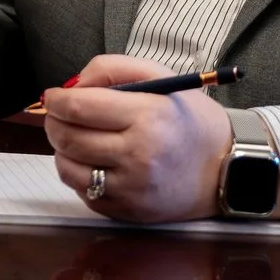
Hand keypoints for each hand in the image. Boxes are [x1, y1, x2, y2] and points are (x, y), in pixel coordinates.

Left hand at [36, 53, 230, 223]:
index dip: (56, 99)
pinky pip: (82, 191)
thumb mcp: (160, 77)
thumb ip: (112, 68)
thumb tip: (72, 85)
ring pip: (67, 166)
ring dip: (61, 147)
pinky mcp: (127, 211)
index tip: (53, 95)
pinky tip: (93, 160)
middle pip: (67, 137)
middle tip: (58, 114)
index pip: (79, 108)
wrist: (227, 169)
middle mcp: (139, 155)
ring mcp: (132, 188)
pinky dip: (78, 172)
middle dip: (54, 121)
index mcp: (148, 117)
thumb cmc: (190, 120)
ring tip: (76, 136)